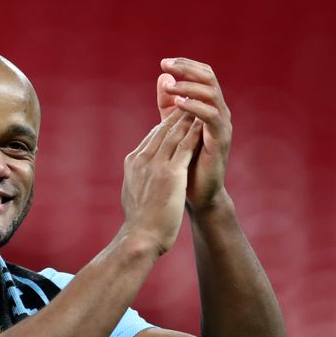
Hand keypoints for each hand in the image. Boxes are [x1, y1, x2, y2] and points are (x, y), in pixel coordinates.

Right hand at [121, 110, 202, 254]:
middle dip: (177, 114)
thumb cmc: (138, 223)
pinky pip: (185, 147)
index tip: (176, 116)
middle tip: (190, 99)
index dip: (165, 124)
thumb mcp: (132, 195)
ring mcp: (156, 165)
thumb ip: (136, 182)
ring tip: (199, 106)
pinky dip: (194, 133)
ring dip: (187, 118)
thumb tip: (136, 181)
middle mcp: (143, 159)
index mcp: (133, 163)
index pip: (151, 137)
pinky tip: (203, 124)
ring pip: (174, 134)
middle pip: (162, 130)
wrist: (140, 237)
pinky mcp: (170, 174)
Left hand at [157, 58, 232, 211]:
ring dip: (189, 86)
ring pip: (211, 93)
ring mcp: (222, 125)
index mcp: (209, 106)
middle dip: (187, 69)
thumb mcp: (173, 126)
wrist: (195, 193)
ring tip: (169, 87)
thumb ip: (168, 103)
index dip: (185, 65)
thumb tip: (163, 77)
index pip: (203, 75)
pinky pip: (210, 116)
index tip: (164, 63)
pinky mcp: (220, 139)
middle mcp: (219, 111)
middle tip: (166, 65)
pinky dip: (194, 106)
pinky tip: (178, 104)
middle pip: (209, 78)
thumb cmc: (184, 160)